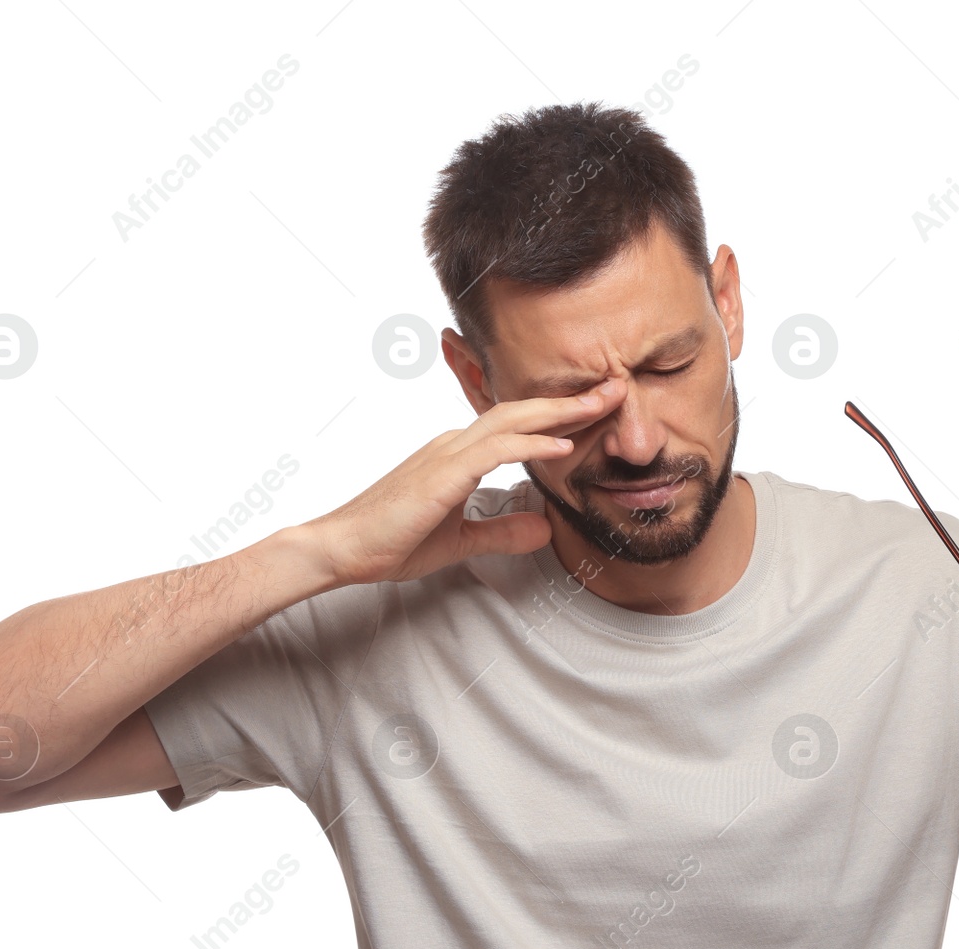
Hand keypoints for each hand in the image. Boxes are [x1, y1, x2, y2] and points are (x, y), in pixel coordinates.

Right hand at [305, 376, 627, 586]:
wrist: (342, 548)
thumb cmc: (390, 542)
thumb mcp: (460, 540)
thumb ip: (501, 531)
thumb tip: (544, 528)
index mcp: (457, 456)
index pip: (517, 429)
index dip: (559, 418)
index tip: (597, 412)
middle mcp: (454, 445)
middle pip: (522, 412)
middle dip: (571, 401)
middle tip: (616, 389)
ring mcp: (446, 454)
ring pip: (512, 421)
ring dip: (561, 412)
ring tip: (603, 405)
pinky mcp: (442, 474)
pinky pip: (494, 452)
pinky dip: (530, 446)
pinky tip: (562, 445)